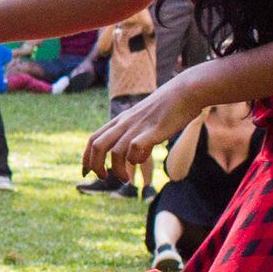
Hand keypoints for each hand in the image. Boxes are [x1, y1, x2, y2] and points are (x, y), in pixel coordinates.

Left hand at [85, 76, 211, 179]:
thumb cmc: (168, 107)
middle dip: (95, 166)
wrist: (186, 91)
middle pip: (97, 146)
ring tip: (126, 180)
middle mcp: (125, 123)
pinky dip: (135, 160)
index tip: (87, 172)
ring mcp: (138, 126)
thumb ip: (137, 138)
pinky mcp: (152, 131)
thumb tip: (136, 158)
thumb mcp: (145, 121)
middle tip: (104, 178)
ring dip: (117, 170)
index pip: (94, 138)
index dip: (86, 157)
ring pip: (114, 151)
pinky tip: (143, 161)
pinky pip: (134, 148)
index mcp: (121, 120)